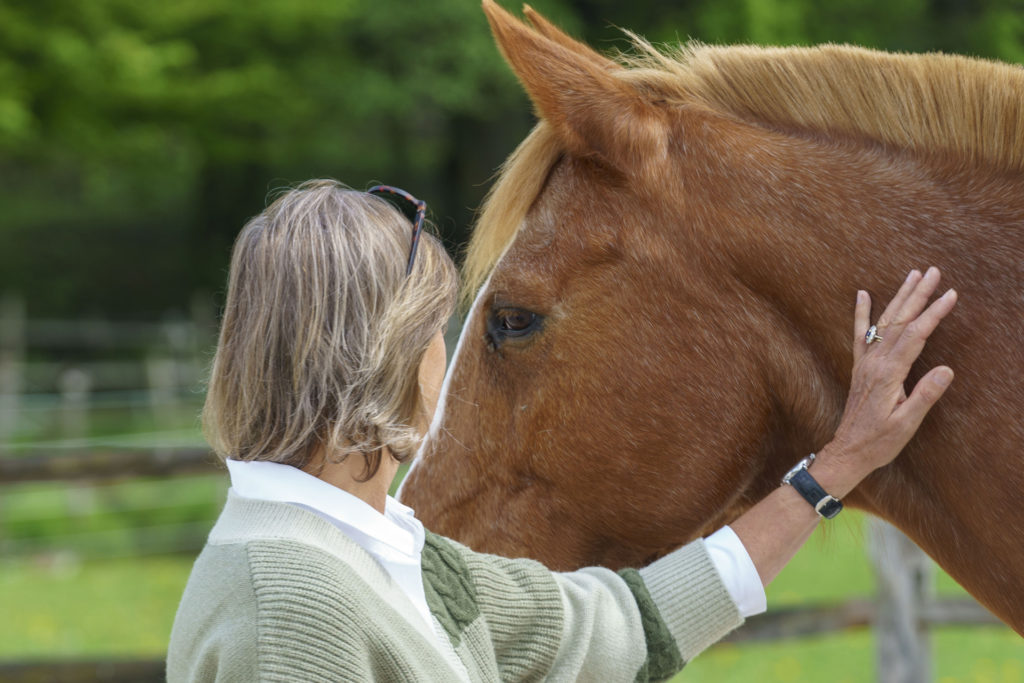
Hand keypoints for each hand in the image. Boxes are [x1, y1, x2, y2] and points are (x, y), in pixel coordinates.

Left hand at [821, 267, 956, 487]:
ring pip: (883, 322)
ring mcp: (865, 363)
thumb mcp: (907, 423)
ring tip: (912, 274)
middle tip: (934, 271)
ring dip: (898, 297)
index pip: (915, 336)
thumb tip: (946, 370)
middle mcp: (874, 363)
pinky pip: (859, 334)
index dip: (933, 314)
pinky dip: (861, 313)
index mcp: (889, 374)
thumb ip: (925, 396)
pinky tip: (862, 294)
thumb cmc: (879, 441)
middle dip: (918, 294)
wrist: (848, 451)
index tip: (951, 295)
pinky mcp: (859, 367)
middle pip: (899, 321)